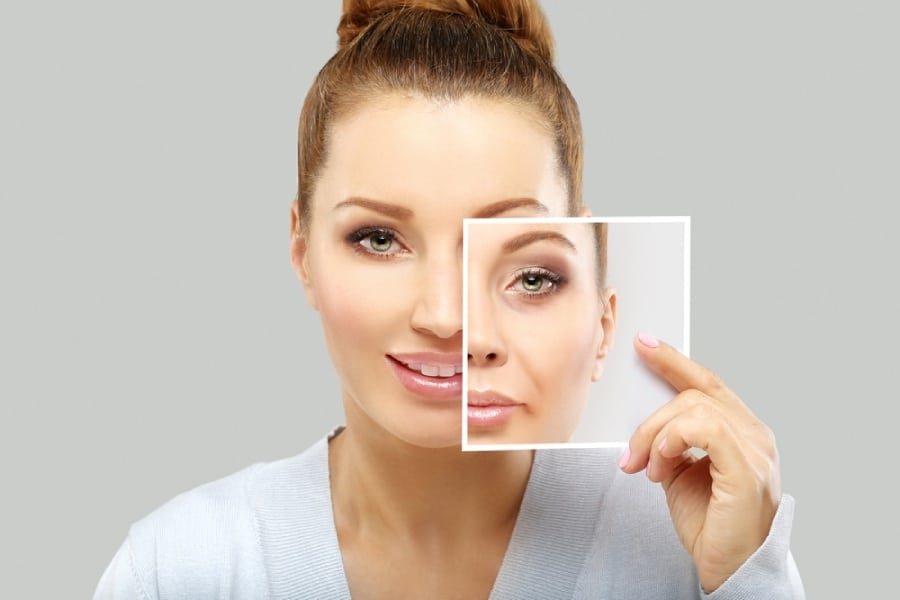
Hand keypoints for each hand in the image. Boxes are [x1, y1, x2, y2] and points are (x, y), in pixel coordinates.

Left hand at [619, 333, 781, 592]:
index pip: (707, 383)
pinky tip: (662, 467)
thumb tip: (646, 422)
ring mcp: (757, 450)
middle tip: (631, 455)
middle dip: (650, 421)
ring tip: (650, 469)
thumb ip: (672, 440)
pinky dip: (672, 442)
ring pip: (693, 408)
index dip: (675, 360)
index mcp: (742, 430)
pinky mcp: (748, 470)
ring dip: (657, 437)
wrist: (729, 568)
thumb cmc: (710, 524)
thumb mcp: (681, 471)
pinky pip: (705, 429)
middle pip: (693, 394)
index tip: (644, 345)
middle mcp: (755, 434)